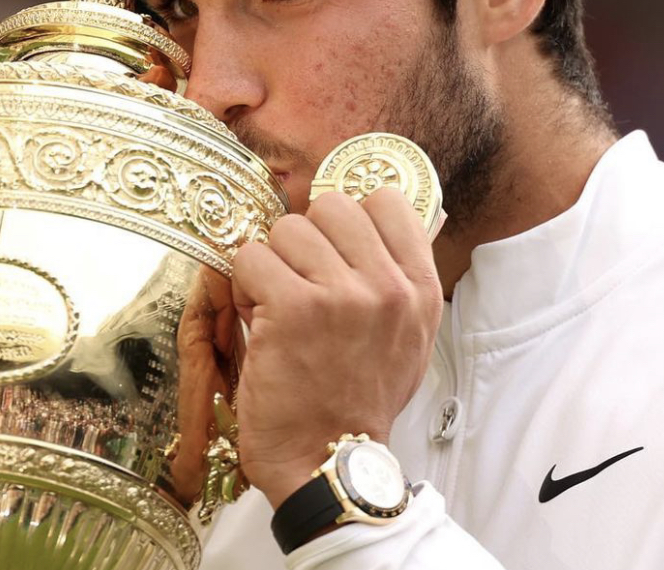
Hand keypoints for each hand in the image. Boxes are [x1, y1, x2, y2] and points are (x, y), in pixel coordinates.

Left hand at [231, 187, 442, 507]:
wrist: (328, 462)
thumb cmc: (358, 400)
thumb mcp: (406, 338)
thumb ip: (396, 278)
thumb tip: (372, 217)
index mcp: (420, 289)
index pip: (387, 200)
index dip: (350, 218)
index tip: (334, 248)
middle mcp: (388, 286)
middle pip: (331, 205)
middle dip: (306, 239)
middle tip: (300, 282)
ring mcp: (342, 294)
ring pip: (286, 229)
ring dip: (272, 265)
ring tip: (279, 308)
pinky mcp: (293, 306)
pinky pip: (250, 257)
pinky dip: (244, 287)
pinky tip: (260, 321)